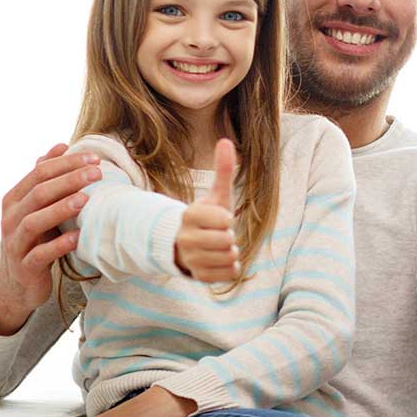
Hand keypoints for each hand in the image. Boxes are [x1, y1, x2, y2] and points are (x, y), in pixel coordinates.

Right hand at [0, 145, 99, 333]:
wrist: (16, 282)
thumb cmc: (33, 238)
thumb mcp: (36, 206)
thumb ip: (45, 178)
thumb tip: (60, 145)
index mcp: (14, 199)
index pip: (39, 173)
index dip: (65, 164)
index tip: (94, 158)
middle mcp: (11, 218)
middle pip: (38, 194)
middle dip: (68, 180)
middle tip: (96, 173)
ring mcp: (16, 243)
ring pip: (35, 222)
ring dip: (61, 209)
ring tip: (85, 199)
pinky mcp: (25, 266)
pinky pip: (40, 254)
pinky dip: (59, 245)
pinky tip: (78, 236)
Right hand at [175, 139, 238, 282]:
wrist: (187, 245)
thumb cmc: (209, 217)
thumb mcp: (217, 195)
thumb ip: (223, 171)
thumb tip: (226, 141)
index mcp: (189, 216)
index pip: (221, 218)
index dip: (227, 218)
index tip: (221, 218)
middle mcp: (185, 238)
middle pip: (226, 240)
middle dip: (230, 236)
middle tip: (221, 234)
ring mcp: (191, 258)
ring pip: (228, 257)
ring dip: (231, 252)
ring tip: (221, 246)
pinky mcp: (198, 276)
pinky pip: (228, 274)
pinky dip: (231, 267)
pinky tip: (221, 260)